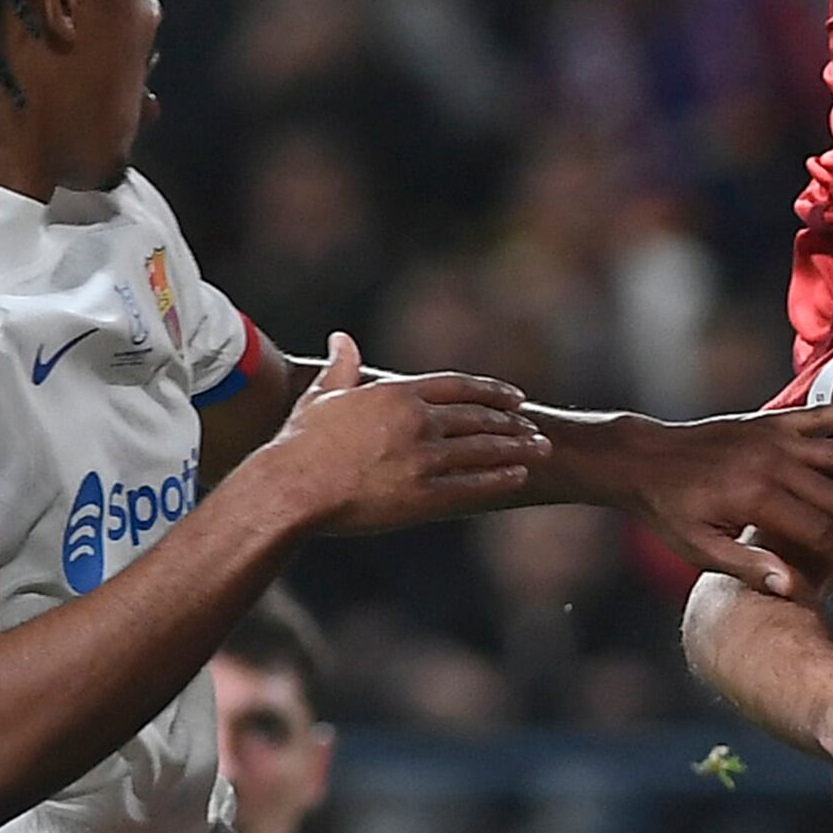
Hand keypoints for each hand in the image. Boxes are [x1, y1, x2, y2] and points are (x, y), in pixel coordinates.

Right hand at [261, 335, 544, 533]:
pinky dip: (499, 478)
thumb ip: (341, 367)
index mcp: (398, 395)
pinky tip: (519, 475)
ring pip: (483, 449)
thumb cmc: (299, 443)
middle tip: (534, 424)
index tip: (513, 396)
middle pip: (478, 417)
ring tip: (541, 448)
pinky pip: (472, 484)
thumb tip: (340, 338)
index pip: (458, 386)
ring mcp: (424, 458)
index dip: (489, 391)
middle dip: (510, 421)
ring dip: (516, 447)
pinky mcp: (424, 494)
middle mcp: (418, 422)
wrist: (291, 487)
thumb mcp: (322, 397)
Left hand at [603, 406, 832, 597]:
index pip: (818, 532)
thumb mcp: (699, 548)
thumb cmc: (669, 510)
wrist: (643, 459)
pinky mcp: (772, 421)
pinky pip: (821, 415)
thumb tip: (794, 589)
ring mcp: (775, 438)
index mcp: (756, 498)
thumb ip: (748, 567)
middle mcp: (772, 463)